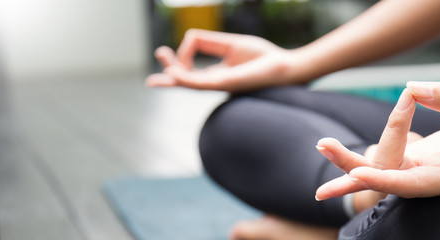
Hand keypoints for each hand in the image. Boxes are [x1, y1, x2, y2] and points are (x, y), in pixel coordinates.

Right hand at [146, 29, 299, 91]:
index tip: (192, 44)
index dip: (186, 49)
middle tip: (155, 66)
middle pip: (184, 81)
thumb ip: (209, 43)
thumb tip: (188, 41)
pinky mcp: (225, 84)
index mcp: (217, 74)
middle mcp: (215, 82)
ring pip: (188, 83)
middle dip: (168, 75)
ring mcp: (219, 84)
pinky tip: (173, 74)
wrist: (284, 68)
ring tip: (158, 72)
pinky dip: (184, 78)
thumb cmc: (264, 57)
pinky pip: (200, 82)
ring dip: (173, 76)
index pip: (190, 65)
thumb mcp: (231, 45)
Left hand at [315, 81, 439, 199]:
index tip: (360, 174)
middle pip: (386, 180)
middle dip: (353, 167)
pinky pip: (381, 165)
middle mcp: (429, 181)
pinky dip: (358, 163)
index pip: (414, 184)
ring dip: (348, 164)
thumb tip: (411, 88)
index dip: (387, 180)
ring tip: (323, 144)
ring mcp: (417, 173)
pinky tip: (334, 158)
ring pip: (379, 173)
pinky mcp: (410, 163)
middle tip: (325, 146)